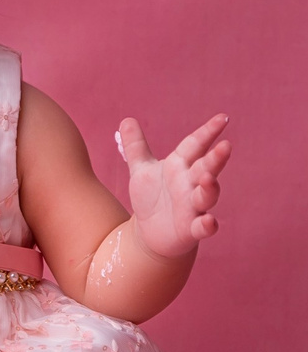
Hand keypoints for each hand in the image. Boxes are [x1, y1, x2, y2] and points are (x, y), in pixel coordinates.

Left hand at [119, 114, 229, 258]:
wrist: (150, 233)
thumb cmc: (151, 197)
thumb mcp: (141, 170)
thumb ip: (135, 146)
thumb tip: (126, 120)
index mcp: (180, 166)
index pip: (195, 145)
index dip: (208, 132)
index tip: (223, 118)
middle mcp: (190, 184)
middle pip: (206, 168)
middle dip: (216, 158)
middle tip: (226, 146)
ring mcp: (194, 207)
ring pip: (207, 195)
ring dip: (210, 188)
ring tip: (208, 178)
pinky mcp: (191, 229)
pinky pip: (203, 227)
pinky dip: (207, 225)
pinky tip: (209, 222)